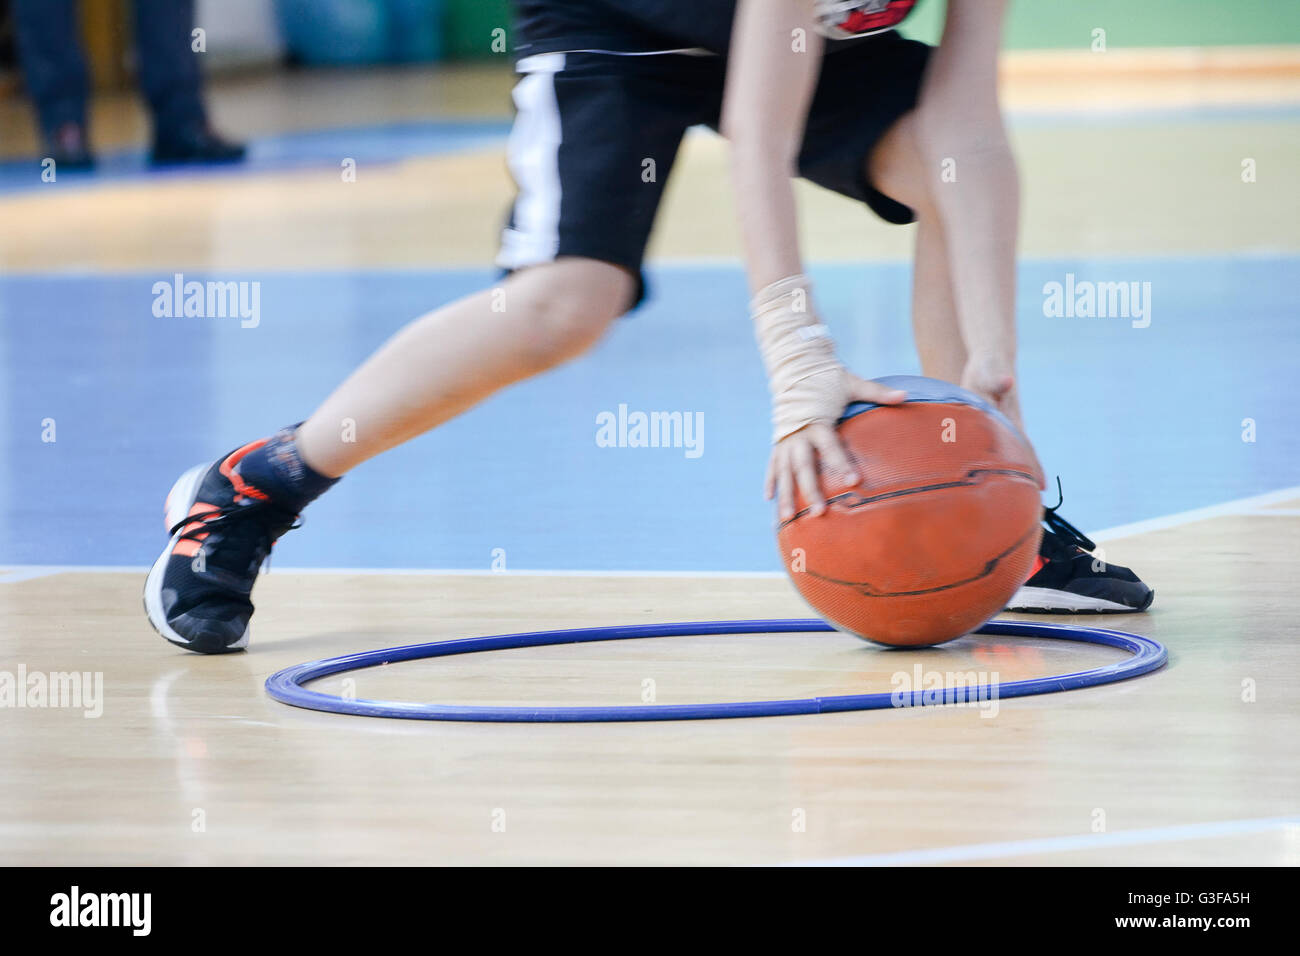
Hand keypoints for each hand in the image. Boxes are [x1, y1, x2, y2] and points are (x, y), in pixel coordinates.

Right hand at [766, 373, 905, 519]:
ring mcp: (785, 439)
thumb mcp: (852, 383)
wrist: (796, 368)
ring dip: (785, 495)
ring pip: (784, 472)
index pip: (830, 447)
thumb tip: (905, 396)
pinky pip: (773, 465)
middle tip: (820, 512)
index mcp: (817, 421)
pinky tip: (770, 500)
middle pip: (804, 467)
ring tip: (787, 518)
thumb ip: (877, 392)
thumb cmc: (827, 378)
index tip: (853, 483)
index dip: (841, 464)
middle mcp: (797, 434)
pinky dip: (771, 482)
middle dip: (810, 490)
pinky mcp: (778, 442)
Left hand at [960, 353, 1045, 488]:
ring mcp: (1002, 429)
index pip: (1024, 448)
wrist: (991, 361)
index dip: (1032, 467)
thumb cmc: (987, 367)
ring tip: (1021, 499)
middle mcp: (1010, 427)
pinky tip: (996, 479)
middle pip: (1023, 457)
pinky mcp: (990, 427)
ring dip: (1016, 474)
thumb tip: (1006, 382)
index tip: (1041, 487)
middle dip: (1028, 478)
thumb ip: (997, 380)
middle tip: (1035, 505)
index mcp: (1010, 420)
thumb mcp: (989, 373)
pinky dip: (999, 465)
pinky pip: (996, 451)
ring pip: (1011, 456)